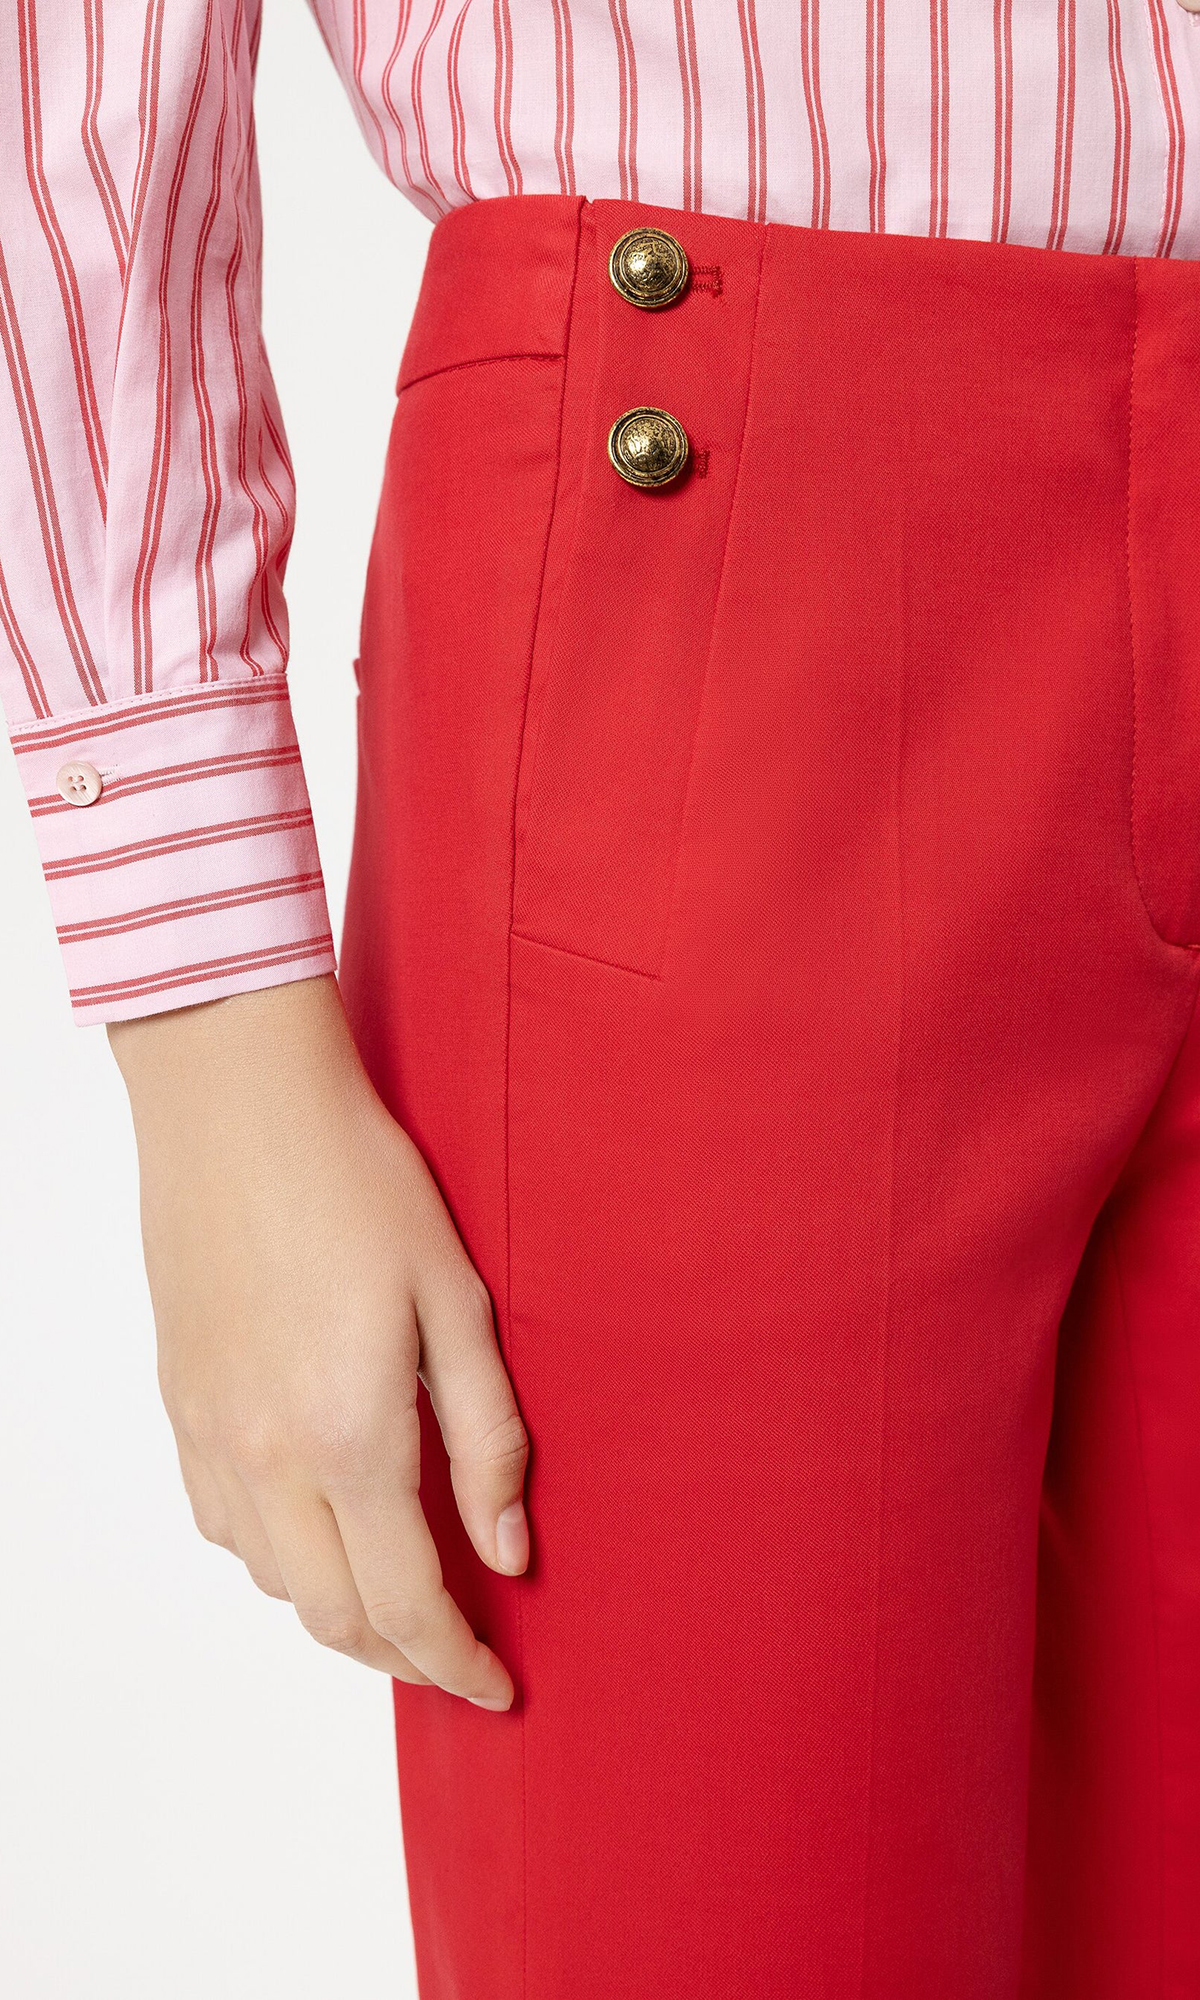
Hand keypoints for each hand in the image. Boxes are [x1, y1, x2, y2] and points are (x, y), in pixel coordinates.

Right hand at [108, 974, 526, 1708]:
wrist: (241, 1105)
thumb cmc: (361, 1182)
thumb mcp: (458, 1302)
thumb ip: (488, 1439)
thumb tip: (511, 1551)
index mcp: (351, 1434)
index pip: (408, 1602)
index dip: (457, 1663)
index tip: (498, 1688)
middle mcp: (267, 1456)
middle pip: (333, 1616)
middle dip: (402, 1658)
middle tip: (458, 1658)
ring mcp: (211, 1434)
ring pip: (271, 1581)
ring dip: (338, 1613)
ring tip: (398, 1595)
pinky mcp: (180, 1403)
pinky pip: (221, 1525)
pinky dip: (276, 1558)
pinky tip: (317, 1528)